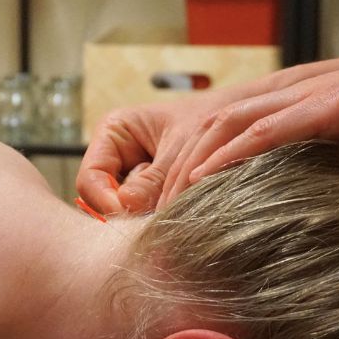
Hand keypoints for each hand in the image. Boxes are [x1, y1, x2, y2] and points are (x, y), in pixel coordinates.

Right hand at [76, 88, 246, 214]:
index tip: (129, 216)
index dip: (104, 201)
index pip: (90, 178)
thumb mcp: (183, 146)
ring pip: (124, 210)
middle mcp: (118, 156)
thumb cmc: (216, 118)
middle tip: (153, 219)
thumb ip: (155, 179)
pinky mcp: (153, 194)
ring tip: (174, 207)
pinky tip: (177, 211)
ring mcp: (135, 177)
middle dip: (126, 211)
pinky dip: (158, 217)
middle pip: (102, 199)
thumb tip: (126, 206)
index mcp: (114, 132)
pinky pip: (145, 214)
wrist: (248, 120)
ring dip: (144, 215)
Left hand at [158, 39, 338, 205]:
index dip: (180, 165)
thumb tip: (285, 210)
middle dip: (171, 171)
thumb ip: (308, 163)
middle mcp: (284, 92)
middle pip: (204, 128)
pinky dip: (231, 156)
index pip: (213, 130)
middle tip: (149, 214)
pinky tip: (207, 180)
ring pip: (224, 127)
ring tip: (166, 207)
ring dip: (189, 168)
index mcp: (284, 99)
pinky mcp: (333, 105)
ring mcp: (306, 95)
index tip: (161, 206)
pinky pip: (268, 130)